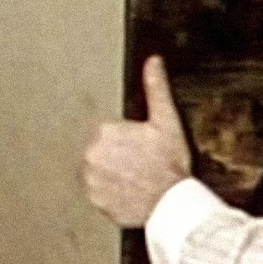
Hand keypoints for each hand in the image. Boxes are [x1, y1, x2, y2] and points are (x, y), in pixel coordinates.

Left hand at [82, 56, 191, 226]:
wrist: (172, 202)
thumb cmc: (171, 164)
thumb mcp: (168, 120)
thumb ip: (156, 87)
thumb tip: (153, 61)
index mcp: (105, 131)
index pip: (113, 131)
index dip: (131, 139)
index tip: (145, 148)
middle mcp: (91, 154)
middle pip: (104, 150)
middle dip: (121, 155)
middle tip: (143, 164)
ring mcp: (91, 179)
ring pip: (101, 171)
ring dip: (115, 173)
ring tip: (138, 178)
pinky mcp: (94, 200)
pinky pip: (100, 192)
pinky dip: (112, 192)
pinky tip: (131, 191)